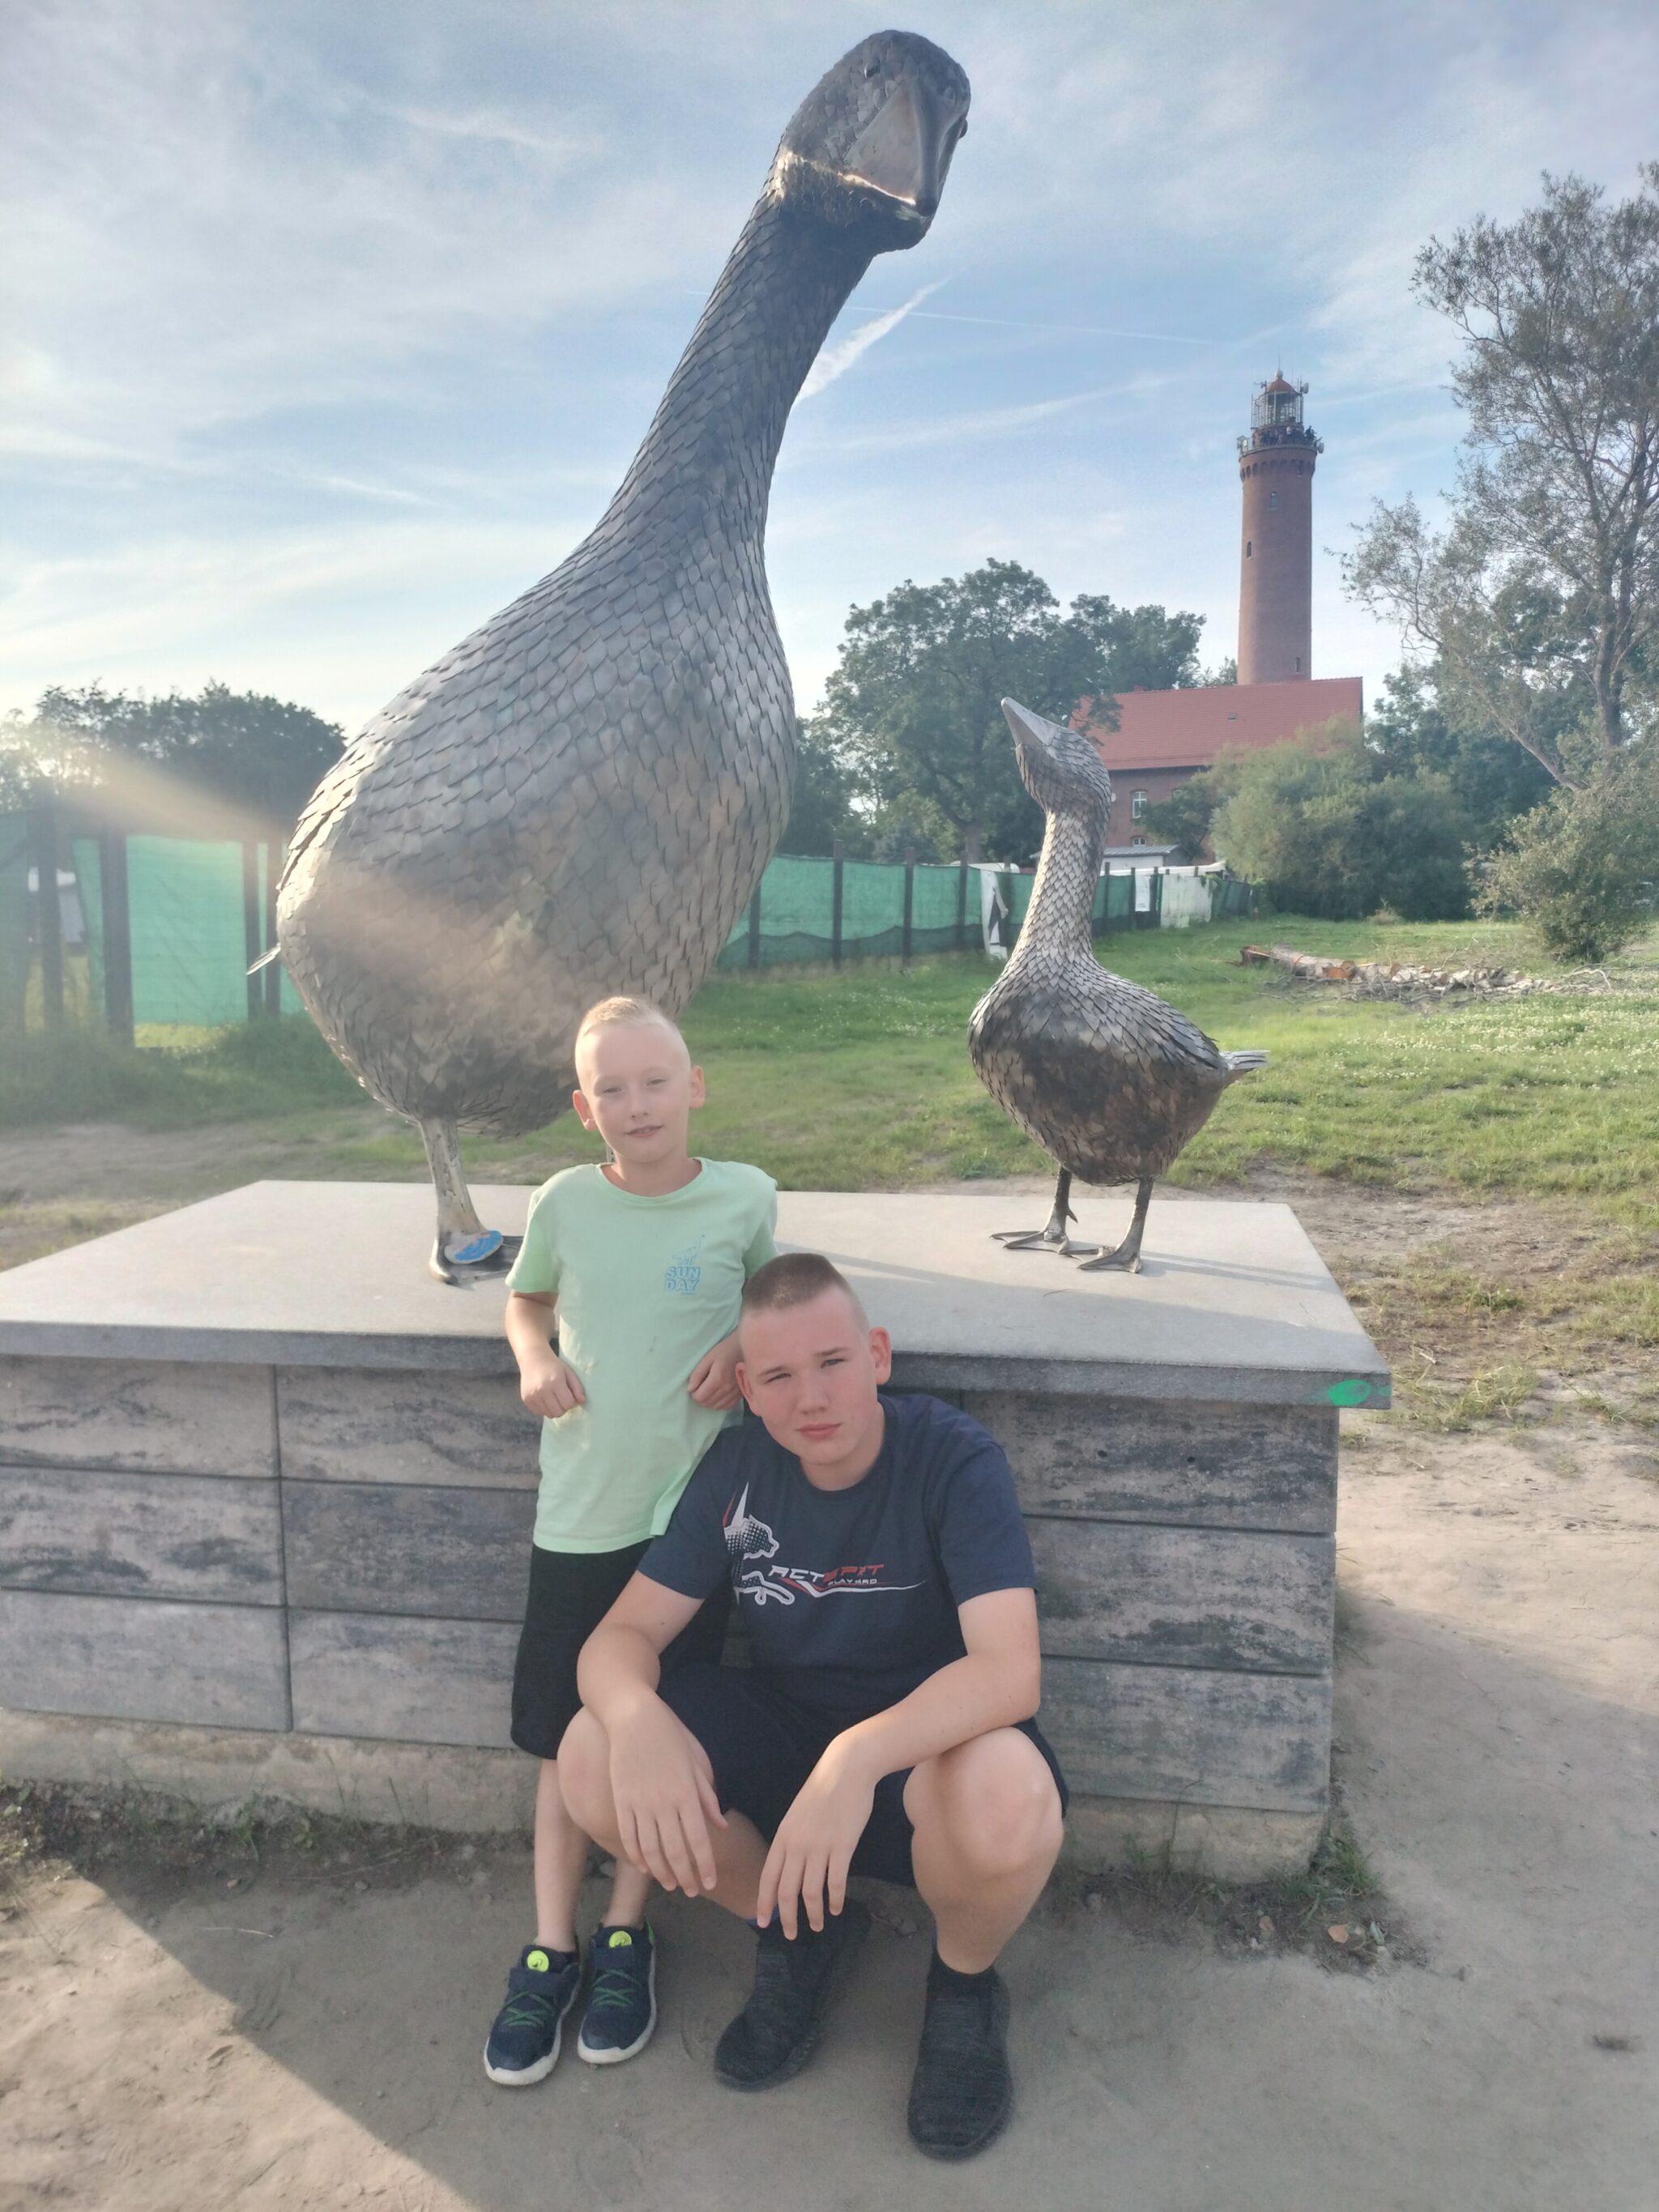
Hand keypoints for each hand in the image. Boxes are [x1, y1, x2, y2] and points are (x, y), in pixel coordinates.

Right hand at [520, 1354, 585, 1418]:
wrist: (533, 1359)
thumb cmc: (554, 1366)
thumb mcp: (569, 1372)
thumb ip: (577, 1387)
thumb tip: (583, 1401)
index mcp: (555, 1382)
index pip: (568, 1404)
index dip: (571, 1401)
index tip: (569, 1394)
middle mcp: (542, 1390)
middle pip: (558, 1412)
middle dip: (563, 1407)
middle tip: (562, 1397)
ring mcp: (532, 1396)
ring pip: (549, 1414)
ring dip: (554, 1409)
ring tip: (554, 1398)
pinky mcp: (526, 1400)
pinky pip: (539, 1413)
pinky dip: (545, 1409)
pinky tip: (545, 1398)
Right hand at [609, 1699, 727, 1894]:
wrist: (633, 1717)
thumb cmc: (670, 1736)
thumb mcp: (695, 1762)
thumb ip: (707, 1797)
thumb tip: (720, 1826)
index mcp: (686, 1794)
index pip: (698, 1840)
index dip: (705, 1865)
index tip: (710, 1883)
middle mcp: (664, 1803)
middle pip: (676, 1851)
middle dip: (686, 1876)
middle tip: (693, 1892)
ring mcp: (639, 1803)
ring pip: (651, 1849)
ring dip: (662, 1872)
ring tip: (671, 1885)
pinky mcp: (621, 1800)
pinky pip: (628, 1835)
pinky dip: (637, 1856)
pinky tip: (645, 1867)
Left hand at [688, 1332, 741, 1410]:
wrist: (747, 1348)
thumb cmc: (726, 1350)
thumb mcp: (708, 1358)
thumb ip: (697, 1374)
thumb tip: (690, 1389)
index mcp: (717, 1378)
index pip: (700, 1397)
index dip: (694, 1393)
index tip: (696, 1384)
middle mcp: (727, 1389)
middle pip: (707, 1403)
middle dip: (701, 1397)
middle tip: (702, 1386)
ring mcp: (735, 1393)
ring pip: (716, 1407)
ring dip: (710, 1400)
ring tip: (711, 1389)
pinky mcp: (741, 1394)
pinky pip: (727, 1406)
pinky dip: (720, 1402)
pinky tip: (719, 1393)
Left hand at [756, 1737, 875, 1938]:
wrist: (846, 1768)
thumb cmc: (822, 1790)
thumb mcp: (797, 1815)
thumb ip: (792, 1841)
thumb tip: (789, 1868)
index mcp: (783, 1836)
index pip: (768, 1877)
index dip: (764, 1902)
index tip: (762, 1922)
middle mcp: (797, 1844)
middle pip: (786, 1890)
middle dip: (787, 1917)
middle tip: (791, 1935)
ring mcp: (820, 1846)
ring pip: (811, 1892)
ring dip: (812, 1914)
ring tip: (817, 1926)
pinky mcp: (842, 1846)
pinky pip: (836, 1883)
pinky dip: (835, 1900)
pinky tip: (836, 1909)